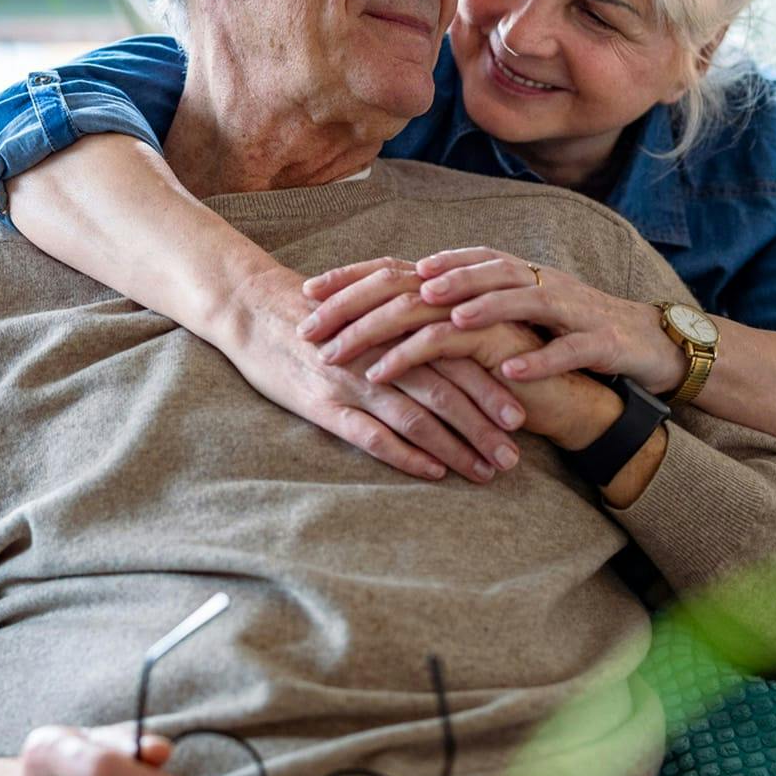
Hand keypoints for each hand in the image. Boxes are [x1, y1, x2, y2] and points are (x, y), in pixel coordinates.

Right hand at [220, 263, 526, 482]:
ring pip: (418, 416)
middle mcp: (384, 350)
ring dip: (457, 447)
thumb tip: (457, 344)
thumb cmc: (317, 309)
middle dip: (486, 426)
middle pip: (448, 391)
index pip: (459, 358)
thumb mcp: (368, 303)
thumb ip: (409, 321)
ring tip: (486, 471)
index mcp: (399, 322)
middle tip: (515, 456)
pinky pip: (372, 434)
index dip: (493, 388)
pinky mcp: (324, 403)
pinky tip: (434, 472)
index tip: (525, 417)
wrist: (250, 305)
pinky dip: (407, 455)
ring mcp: (354, 377)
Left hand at [335, 247, 685, 393]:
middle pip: (439, 283)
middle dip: (378, 309)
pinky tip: (507, 372)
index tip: (307, 292)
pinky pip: (560, 347)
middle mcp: (516, 278)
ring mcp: (555, 303)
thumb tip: (378, 314)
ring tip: (408, 340)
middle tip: (330, 334)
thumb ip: (442, 312)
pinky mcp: (590, 335)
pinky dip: (533, 358)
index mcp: (486, 273)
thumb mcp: (490, 321)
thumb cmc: (552, 336)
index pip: (411, 267)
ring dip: (456, 320)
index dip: (358, 276)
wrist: (635, 342)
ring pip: (501, 302)